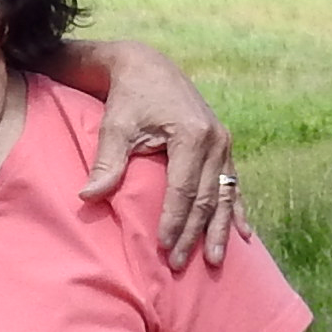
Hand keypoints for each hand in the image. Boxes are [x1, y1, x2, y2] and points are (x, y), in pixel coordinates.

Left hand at [81, 43, 238, 265]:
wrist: (149, 67)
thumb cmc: (129, 98)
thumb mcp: (116, 126)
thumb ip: (107, 162)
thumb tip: (87, 197)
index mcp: (192, 135)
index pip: (184, 189)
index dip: (174, 220)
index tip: (163, 247)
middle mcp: (216, 140)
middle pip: (207, 197)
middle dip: (193, 233)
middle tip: (178, 264)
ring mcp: (224, 143)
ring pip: (225, 194)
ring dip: (219, 229)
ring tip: (214, 261)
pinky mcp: (224, 146)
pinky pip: (234, 183)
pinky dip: (237, 208)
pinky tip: (244, 234)